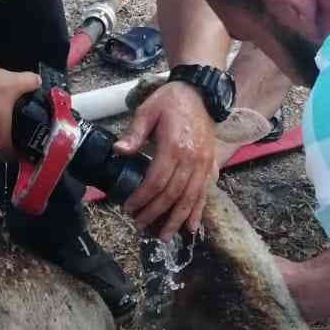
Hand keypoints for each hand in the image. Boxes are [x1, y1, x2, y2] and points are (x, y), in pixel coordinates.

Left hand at [115, 83, 216, 236]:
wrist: (200, 93)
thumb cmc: (170, 101)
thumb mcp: (147, 111)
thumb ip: (134, 133)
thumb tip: (119, 151)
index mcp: (174, 146)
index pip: (157, 181)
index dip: (143, 198)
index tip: (129, 208)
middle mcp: (192, 158)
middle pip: (173, 194)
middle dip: (155, 213)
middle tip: (140, 225)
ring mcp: (203, 164)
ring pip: (190, 198)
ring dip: (176, 220)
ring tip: (163, 236)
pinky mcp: (210, 165)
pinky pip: (205, 193)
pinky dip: (198, 212)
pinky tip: (191, 228)